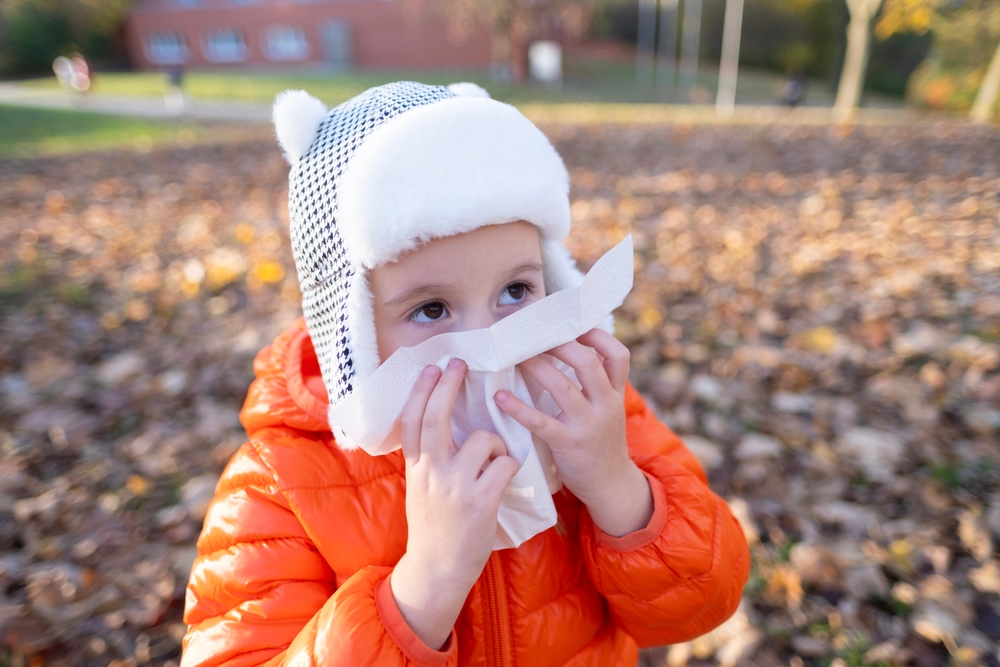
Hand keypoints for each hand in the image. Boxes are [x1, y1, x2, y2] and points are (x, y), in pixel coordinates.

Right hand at [391, 359, 518, 649]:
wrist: (437, 568)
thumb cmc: (433, 526)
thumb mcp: (420, 488)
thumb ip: (429, 458)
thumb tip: (441, 424)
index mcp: (416, 467)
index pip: (412, 420)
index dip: (420, 391)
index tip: (431, 368)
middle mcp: (432, 472)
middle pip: (437, 418)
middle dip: (449, 387)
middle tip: (459, 364)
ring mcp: (455, 486)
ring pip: (484, 440)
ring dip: (496, 445)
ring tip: (494, 464)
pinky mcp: (480, 500)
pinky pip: (504, 464)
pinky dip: (509, 467)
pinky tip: (505, 480)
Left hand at [495, 329, 651, 536]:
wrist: (611, 485)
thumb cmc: (601, 442)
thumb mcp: (608, 410)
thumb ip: (595, 386)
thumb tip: (566, 351)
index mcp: (615, 394)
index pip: (618, 356)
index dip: (598, 336)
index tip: (573, 325)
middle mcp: (605, 405)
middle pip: (589, 363)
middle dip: (561, 345)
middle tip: (535, 335)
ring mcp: (588, 425)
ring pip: (564, 387)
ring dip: (537, 367)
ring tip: (515, 356)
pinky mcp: (568, 445)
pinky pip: (541, 422)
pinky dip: (518, 408)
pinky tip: (500, 397)